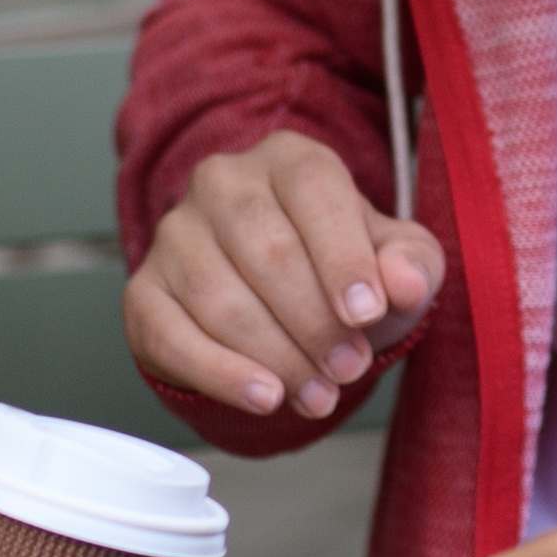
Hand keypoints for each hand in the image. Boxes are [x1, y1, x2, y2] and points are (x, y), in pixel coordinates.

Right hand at [130, 131, 443, 422]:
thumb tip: (405, 283)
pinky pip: (171, 335)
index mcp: (289, 159)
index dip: (342, 256)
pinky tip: (263, 397)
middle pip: (265, 251)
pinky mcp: (144, 291)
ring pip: (218, 298)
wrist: (283, 304)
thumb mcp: (395, 262)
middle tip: (349, 370)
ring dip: (276, 356)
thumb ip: (412, 265)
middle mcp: (222, 182)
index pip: (312, 189)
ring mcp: (175, 235)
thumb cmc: (343, 272)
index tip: (367, 315)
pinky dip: (220, 374)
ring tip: (319, 395)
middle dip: (314, 321)